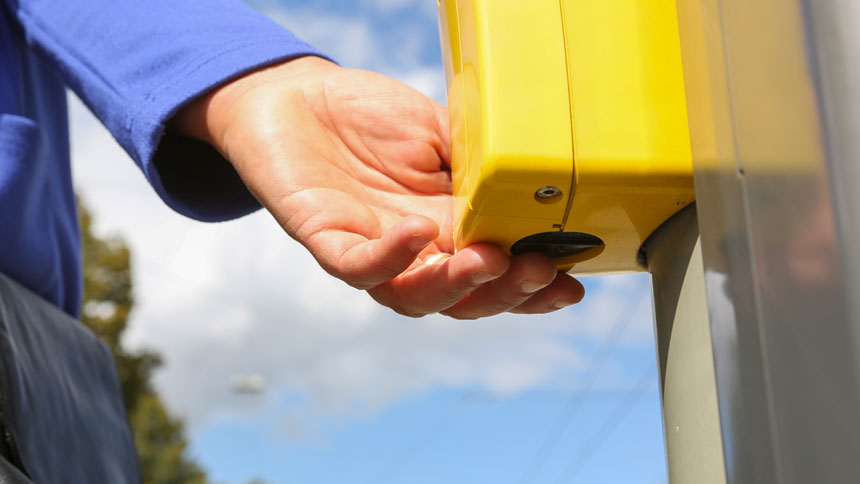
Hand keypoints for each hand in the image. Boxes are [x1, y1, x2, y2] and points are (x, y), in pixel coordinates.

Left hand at [171, 56, 583, 317]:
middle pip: (463, 298)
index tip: (571, 282)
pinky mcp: (326, 239)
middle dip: (506, 294)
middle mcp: (415, 251)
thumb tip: (529, 180)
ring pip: (415, 297)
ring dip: (457, 287)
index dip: (531, 286)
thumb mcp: (441, 131)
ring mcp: (371, 250)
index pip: (495, 272)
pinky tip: (417, 231)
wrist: (297, 94)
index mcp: (448, 229)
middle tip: (538, 271)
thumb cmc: (369, 116)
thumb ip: (480, 161)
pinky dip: (389, 258)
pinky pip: (358, 266)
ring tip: (490, 260)